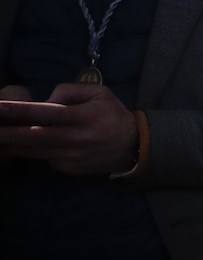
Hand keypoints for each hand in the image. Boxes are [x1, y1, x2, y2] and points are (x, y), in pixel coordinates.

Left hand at [0, 83, 138, 174]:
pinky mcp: (68, 169)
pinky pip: (43, 158)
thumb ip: (70, 91)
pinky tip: (20, 145)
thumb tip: (44, 101)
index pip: (46, 112)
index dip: (19, 110)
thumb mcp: (100, 93)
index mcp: (85, 117)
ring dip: (11, 145)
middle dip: (6, 133)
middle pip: (33, 136)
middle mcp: (76, 139)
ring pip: (33, 151)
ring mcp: (71, 157)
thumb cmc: (113, 114)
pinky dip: (30, 151)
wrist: (134, 146)